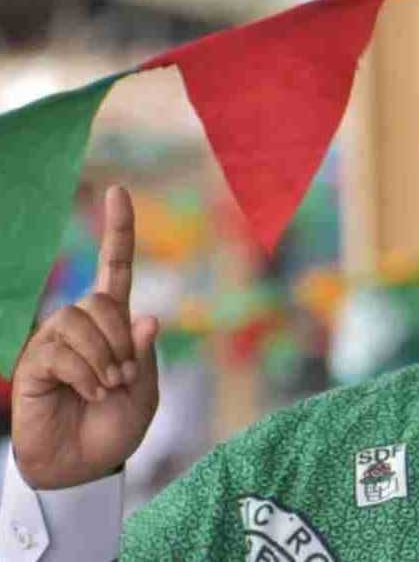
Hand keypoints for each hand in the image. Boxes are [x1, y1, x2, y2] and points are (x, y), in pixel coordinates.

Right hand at [12, 186, 159, 488]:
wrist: (84, 463)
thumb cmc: (116, 424)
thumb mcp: (145, 390)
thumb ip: (145, 354)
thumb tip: (148, 316)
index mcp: (115, 323)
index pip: (116, 267)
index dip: (118, 230)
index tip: (118, 190)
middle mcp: (82, 323)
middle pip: (102, 300)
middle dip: (120, 340)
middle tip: (123, 375)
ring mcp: (55, 339)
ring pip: (80, 320)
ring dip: (103, 358)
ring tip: (106, 386)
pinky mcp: (35, 360)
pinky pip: (62, 350)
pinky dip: (85, 375)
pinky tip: (86, 392)